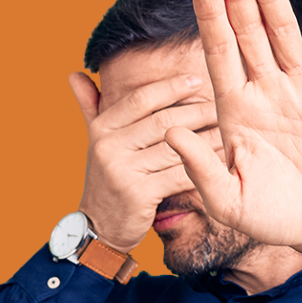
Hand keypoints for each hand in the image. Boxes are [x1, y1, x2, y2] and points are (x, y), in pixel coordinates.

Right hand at [70, 72, 222, 253]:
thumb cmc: (106, 181)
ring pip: (174, 148)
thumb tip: (74, 74)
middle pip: (162, 122)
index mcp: (101, 129)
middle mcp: (108, 147)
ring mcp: (122, 171)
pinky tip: (218, 161)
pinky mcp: (139, 194)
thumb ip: (90, 108)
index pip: (140, 100)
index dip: (170, 88)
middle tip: (221, 106)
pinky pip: (178, 174)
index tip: (196, 80)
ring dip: (205, 139)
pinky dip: (201, 167)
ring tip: (226, 130)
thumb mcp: (94, 143)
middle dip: (196, 112)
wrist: (99, 227)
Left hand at [165, 0, 301, 279]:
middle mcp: (269, 94)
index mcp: (238, 112)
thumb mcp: (229, 201)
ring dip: (274, 2)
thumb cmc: (273, 217)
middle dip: (237, 2)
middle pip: (249, 37)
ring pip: (287, 36)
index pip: (220, 57)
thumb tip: (170, 132)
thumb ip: (200, 168)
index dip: (211, 21)